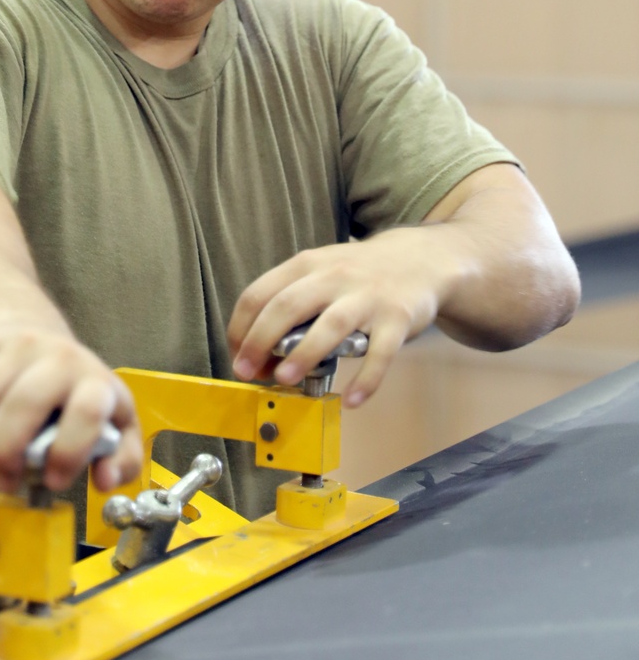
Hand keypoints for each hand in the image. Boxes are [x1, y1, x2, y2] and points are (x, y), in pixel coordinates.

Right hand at [0, 321, 142, 494]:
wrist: (38, 337)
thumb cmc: (79, 393)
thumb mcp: (114, 422)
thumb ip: (122, 459)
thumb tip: (106, 480)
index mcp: (97, 380)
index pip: (88, 411)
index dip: (69, 452)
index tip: (53, 481)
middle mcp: (60, 357)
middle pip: (25, 403)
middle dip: (8, 454)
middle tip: (8, 483)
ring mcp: (20, 347)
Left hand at [228, 228, 461, 405]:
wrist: (422, 259)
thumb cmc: (357, 274)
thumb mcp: (319, 271)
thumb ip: (289, 300)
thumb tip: (255, 349)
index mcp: (306, 265)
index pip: (258, 294)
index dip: (240, 329)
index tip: (237, 358)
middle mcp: (333, 276)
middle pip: (286, 306)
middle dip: (259, 342)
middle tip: (247, 372)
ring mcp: (367, 296)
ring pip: (329, 325)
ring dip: (302, 355)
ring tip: (284, 379)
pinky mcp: (398, 318)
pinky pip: (381, 353)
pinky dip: (366, 380)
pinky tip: (351, 400)